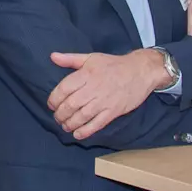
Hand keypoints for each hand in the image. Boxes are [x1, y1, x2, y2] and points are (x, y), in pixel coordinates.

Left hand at [47, 49, 169, 138]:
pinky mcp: (113, 111)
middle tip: (57, 117)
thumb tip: (52, 56)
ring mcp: (104, 101)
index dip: (54, 99)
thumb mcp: (91, 58)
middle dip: (60, 114)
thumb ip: (70, 59)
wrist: (140, 71)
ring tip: (65, 126)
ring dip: (70, 123)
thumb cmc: (113, 64)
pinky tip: (77, 134)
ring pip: (82, 116)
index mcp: (86, 74)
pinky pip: (97, 124)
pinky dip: (86, 131)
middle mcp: (93, 88)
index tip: (51, 105)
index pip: (64, 89)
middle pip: (71, 104)